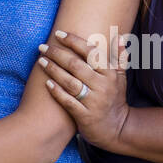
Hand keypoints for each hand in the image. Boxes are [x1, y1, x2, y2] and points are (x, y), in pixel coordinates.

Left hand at [39, 28, 130, 149]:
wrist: (117, 129)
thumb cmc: (115, 99)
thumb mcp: (121, 78)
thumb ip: (119, 57)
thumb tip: (120, 37)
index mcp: (110, 74)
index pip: (91, 52)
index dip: (74, 41)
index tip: (59, 34)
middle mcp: (102, 86)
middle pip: (76, 65)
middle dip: (58, 54)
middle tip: (43, 46)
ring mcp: (93, 102)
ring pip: (70, 82)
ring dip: (54, 70)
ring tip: (41, 61)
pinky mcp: (84, 116)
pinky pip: (68, 101)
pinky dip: (57, 92)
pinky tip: (46, 83)